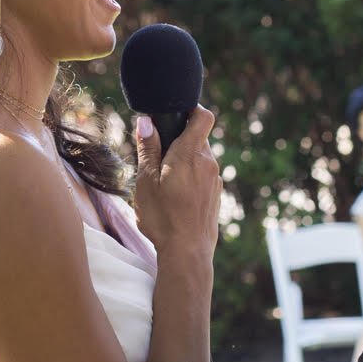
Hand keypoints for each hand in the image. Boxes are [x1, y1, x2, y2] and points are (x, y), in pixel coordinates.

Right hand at [133, 107, 221, 258]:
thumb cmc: (163, 216)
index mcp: (191, 154)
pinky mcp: (216, 194)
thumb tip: (147, 121)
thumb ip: (149, 148)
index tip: (174, 115)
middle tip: (157, 159)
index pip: (202, 116)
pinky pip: (203, 175)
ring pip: (199, 158)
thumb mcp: (147, 180)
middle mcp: (208, 163)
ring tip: (164, 183)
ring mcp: (215, 180)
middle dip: (178, 142)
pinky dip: (190, 177)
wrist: (187, 252)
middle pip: (197, 138)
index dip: (191, 109)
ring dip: (183, 162)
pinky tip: (175, 197)